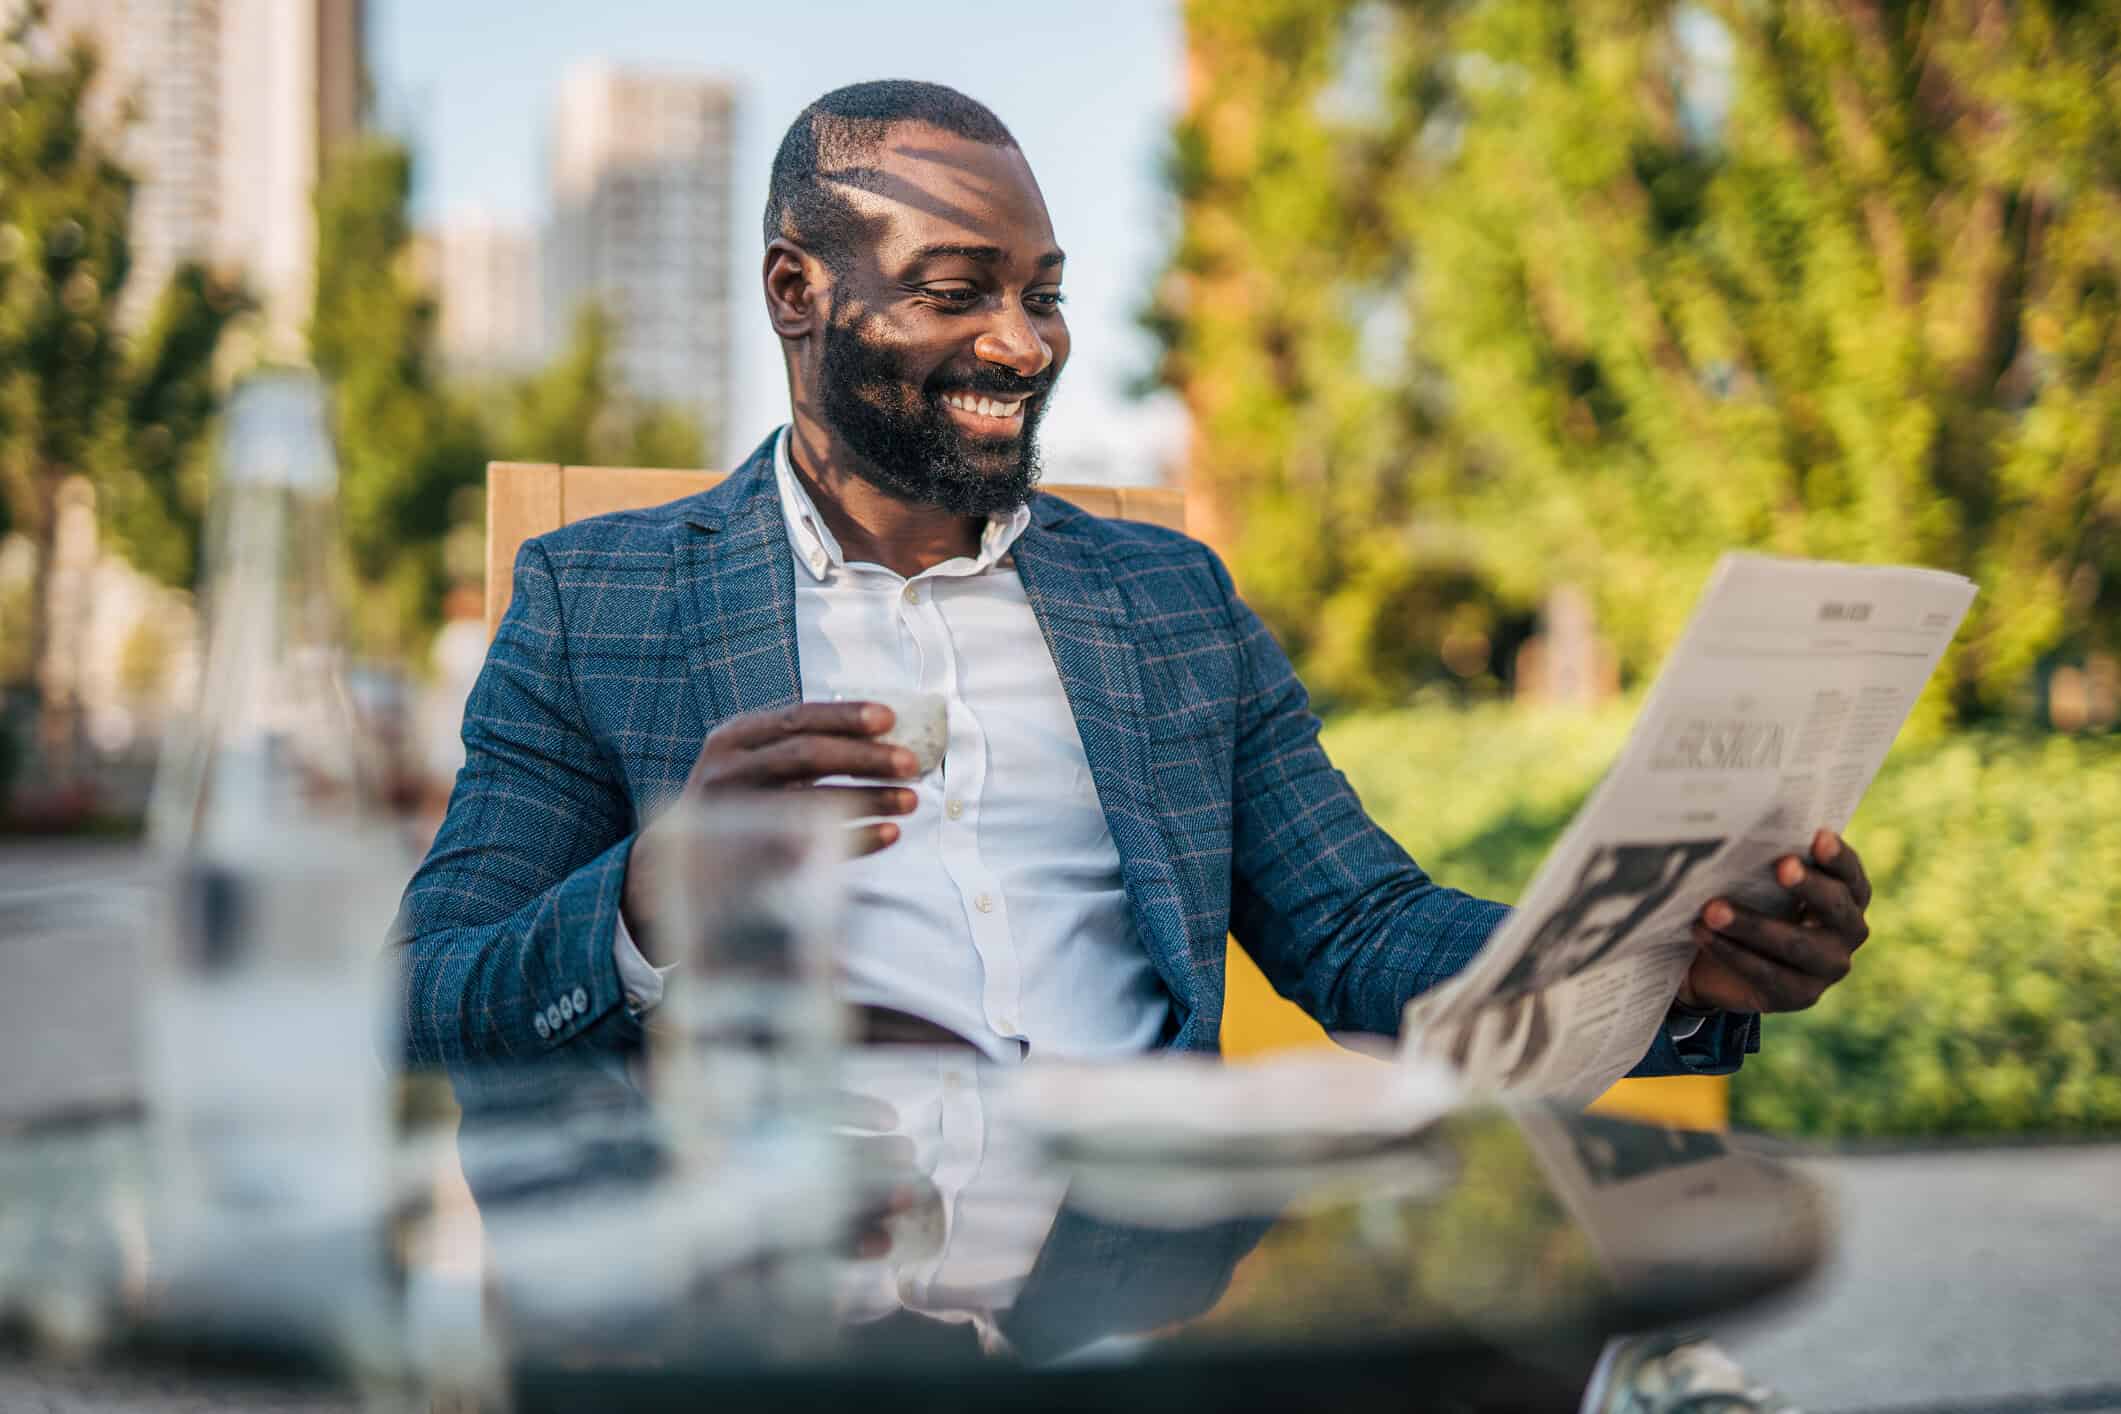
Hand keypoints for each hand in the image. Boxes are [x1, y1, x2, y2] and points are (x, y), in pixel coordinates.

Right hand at [622, 702, 919, 955]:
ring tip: (912, 801)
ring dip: (869, 800)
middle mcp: (729, 770)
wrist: (677, 862)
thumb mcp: (752, 761)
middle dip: (865, 758)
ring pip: (812, 802)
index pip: (797, 718)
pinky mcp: (747, 859)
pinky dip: (854, 839)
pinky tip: (888, 834)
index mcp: (735, 738)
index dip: (846, 716)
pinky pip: (811, 847)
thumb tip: (883, 733)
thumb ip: (798, 745)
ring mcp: (735, 816)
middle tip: (911, 764)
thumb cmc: (738, 801)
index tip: (890, 718)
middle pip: (807, 755)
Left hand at [1678, 829, 1872, 1014]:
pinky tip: (1702, 933)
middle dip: (1807, 885)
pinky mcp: (1801, 996)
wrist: (1723, 964)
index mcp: (1848, 895)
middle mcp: (1849, 932)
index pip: (1851, 874)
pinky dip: (1732, 952)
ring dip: (1753, 925)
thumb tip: (1741, 827)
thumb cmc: (1752, 902)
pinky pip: (1768, 974)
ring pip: (1797, 945)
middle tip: (1780, 866)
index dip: (1837, 857)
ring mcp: (1829, 968)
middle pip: (1835, 907)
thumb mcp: (1761, 880)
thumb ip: (1767, 859)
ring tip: (1713, 909)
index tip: (1818, 836)